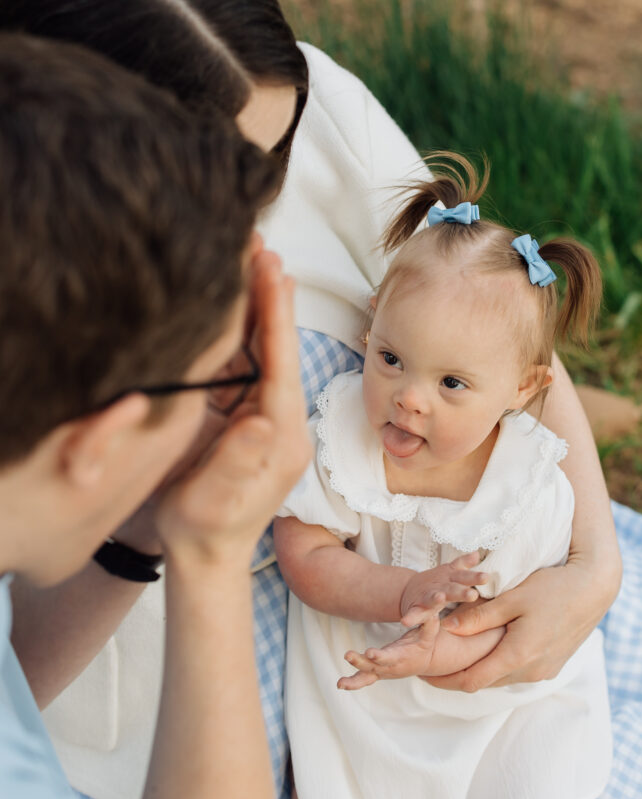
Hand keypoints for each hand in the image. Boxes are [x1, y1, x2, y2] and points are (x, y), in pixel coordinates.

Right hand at [155, 250, 310, 563]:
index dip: (276, 312)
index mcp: (280, 433)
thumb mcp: (218, 502)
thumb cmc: (205, 531)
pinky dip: (235, 331)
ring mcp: (261, 414)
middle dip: (268, 294)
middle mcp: (278, 417)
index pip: (281, 361)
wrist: (205, 556)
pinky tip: (227, 301)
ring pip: (258, 350)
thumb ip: (240, 462)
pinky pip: (240, 366)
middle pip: (275, 346)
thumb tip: (260, 420)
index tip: (270, 267)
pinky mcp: (243, 414)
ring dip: (252, 305)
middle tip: (257, 242)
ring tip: (245, 257)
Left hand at [338, 615, 440, 689]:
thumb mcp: (429, 632)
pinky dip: (352, 683)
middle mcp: (390, 667)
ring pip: (366, 676)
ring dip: (353, 680)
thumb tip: (431, 612)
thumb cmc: (424, 644)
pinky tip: (340, 684)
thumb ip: (429, 623)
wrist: (423, 661)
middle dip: (360, 662)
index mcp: (401, 657)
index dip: (380, 656)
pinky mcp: (376, 673)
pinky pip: (363, 680)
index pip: (389, 657)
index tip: (370, 653)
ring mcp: (382, 672)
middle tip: (348, 655)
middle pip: (373, 666)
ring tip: (340, 683)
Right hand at [399, 552, 486, 626]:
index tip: (486, 577)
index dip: (475, 577)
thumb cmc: (437, 583)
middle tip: (473, 595)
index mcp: (450, 580)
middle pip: (452, 589)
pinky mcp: (416, 608)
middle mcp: (440, 588)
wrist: (409, 590)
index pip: (464, 578)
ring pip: (433, 599)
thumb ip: (463, 564)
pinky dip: (410, 617)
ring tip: (440, 598)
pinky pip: (413, 614)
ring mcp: (427, 597)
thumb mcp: (449, 572)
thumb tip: (476, 553)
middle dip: (461, 592)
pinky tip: (406, 622)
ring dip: (435, 599)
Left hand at [437, 557, 609, 691]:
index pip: (471, 680)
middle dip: (458, 676)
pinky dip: (499, 664)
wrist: (595, 589)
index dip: (443, 679)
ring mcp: (545, 671)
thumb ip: (479, 616)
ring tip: (456, 655)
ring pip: (502, 677)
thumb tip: (447, 628)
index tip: (423, 673)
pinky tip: (488, 649)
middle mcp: (531, 671)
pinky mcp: (553, 664)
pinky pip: (518, 671)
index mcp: (518, 656)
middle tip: (433, 665)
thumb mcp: (511, 598)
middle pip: (485, 682)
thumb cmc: (553, 588)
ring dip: (480, 670)